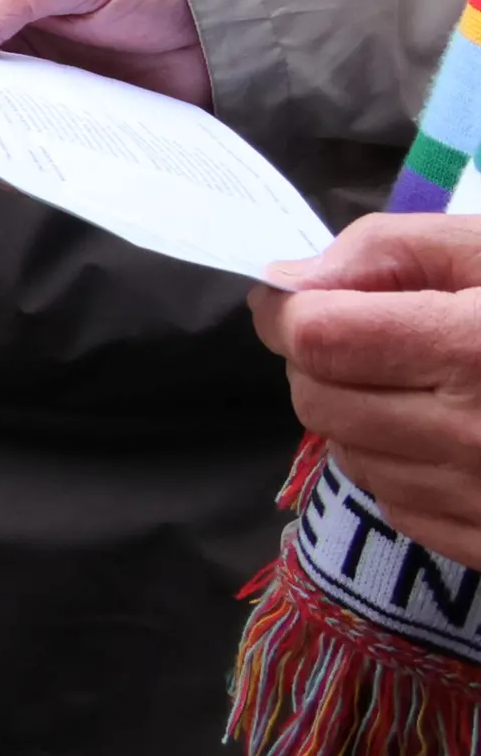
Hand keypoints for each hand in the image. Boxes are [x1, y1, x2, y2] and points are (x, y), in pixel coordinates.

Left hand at [253, 214, 480, 563]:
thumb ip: (395, 251)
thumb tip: (292, 279)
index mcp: (476, 349)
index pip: (318, 338)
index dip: (293, 310)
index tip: (305, 295)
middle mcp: (473, 435)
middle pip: (318, 397)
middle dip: (320, 359)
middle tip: (366, 333)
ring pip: (351, 453)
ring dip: (359, 412)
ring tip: (420, 382)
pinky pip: (400, 504)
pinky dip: (400, 465)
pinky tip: (450, 435)